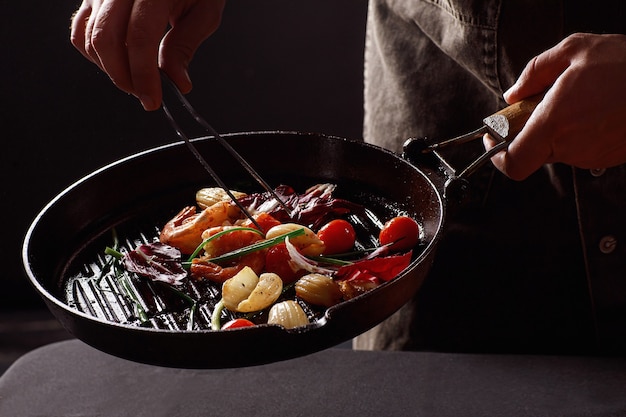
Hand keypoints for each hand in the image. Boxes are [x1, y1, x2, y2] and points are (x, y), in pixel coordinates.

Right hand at [71, 0, 225, 110]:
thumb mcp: (204, 11)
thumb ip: (185, 46)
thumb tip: (177, 83)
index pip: (139, 37)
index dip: (144, 75)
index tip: (153, 100)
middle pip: (106, 39)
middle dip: (124, 77)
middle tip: (145, 95)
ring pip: (90, 38)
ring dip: (111, 69)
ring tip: (137, 80)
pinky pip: (81, 30)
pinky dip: (95, 54)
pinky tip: (119, 63)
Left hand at [484, 33, 625, 179]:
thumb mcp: (575, 50)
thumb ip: (535, 72)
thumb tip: (513, 94)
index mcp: (555, 124)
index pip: (513, 162)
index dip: (496, 156)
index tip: (493, 138)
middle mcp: (570, 147)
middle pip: (532, 151)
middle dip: (528, 130)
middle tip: (539, 103)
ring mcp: (590, 157)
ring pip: (556, 148)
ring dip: (555, 128)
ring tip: (577, 100)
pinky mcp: (607, 158)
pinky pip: (579, 148)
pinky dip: (576, 132)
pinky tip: (593, 109)